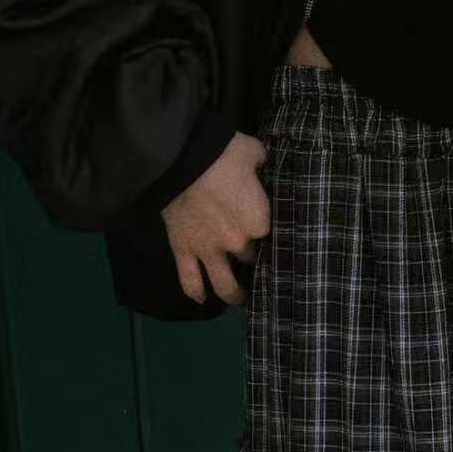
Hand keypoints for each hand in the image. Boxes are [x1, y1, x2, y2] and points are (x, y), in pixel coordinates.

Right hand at [161, 132, 270, 305]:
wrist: (180, 155)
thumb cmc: (222, 151)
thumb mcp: (253, 151)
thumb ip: (262, 163)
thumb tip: (264, 164)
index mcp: (259, 222)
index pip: (272, 236)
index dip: (268, 234)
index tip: (267, 232)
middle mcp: (237, 243)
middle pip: (250, 259)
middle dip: (253, 259)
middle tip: (254, 259)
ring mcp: (209, 250)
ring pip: (224, 284)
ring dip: (233, 295)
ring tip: (239, 298)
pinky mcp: (183, 249)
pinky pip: (189, 280)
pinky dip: (195, 292)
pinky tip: (201, 300)